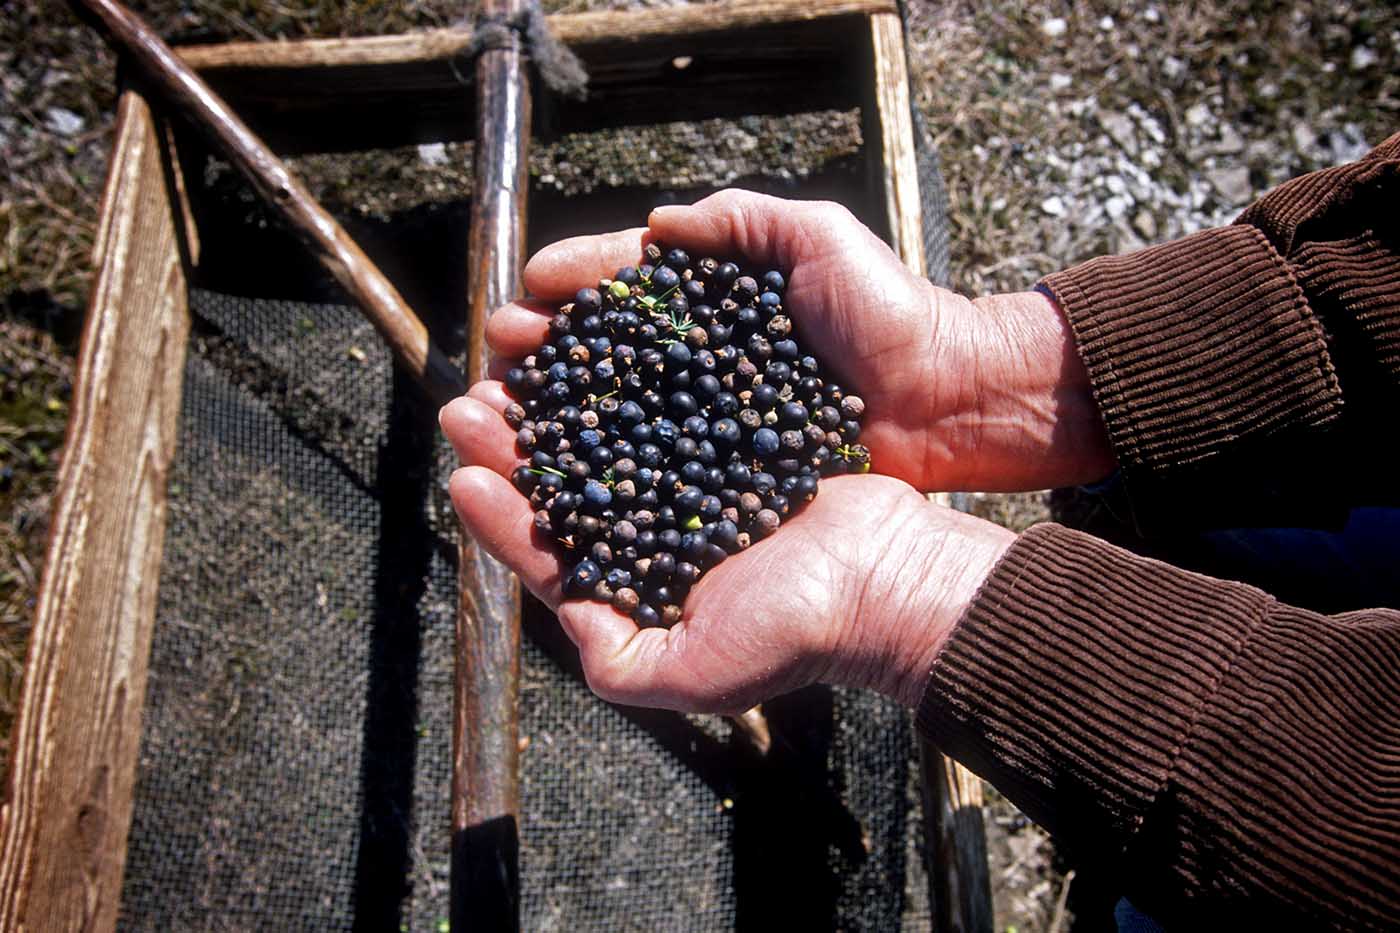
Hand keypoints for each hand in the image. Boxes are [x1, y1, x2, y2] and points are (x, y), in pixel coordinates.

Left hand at [439, 405, 1014, 710]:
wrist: (889, 576)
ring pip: (603, 438)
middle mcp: (654, 536)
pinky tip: (593, 348)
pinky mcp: (726, 441)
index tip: (462, 474)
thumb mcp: (699, 672)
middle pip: (564, 487)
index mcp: (636, 590)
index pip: (549, 554)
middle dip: (511, 447)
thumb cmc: (798, 633)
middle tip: (468, 402)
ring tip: (512, 364)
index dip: (500, 518)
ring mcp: (688, 486)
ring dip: (554, 404)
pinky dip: (623, 379)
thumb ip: (621, 663)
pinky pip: (663, 405)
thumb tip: (564, 621)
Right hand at [482, 189, 1114, 492]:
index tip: (530, 291)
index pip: (627, 285)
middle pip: (604, 354)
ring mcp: (712, 422)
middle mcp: (702, 362)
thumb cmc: (892, 313)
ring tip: (502, 414)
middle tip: (499, 356)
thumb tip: (657, 226)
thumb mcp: (820, 238)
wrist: (951, 401)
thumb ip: (742, 220)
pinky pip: (656, 472)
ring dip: (554, 415)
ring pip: (615, 415)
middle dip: (545, 352)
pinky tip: (562, 473)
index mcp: (715, 302)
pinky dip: (605, 471)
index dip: (575, 283)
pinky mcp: (729, 477)